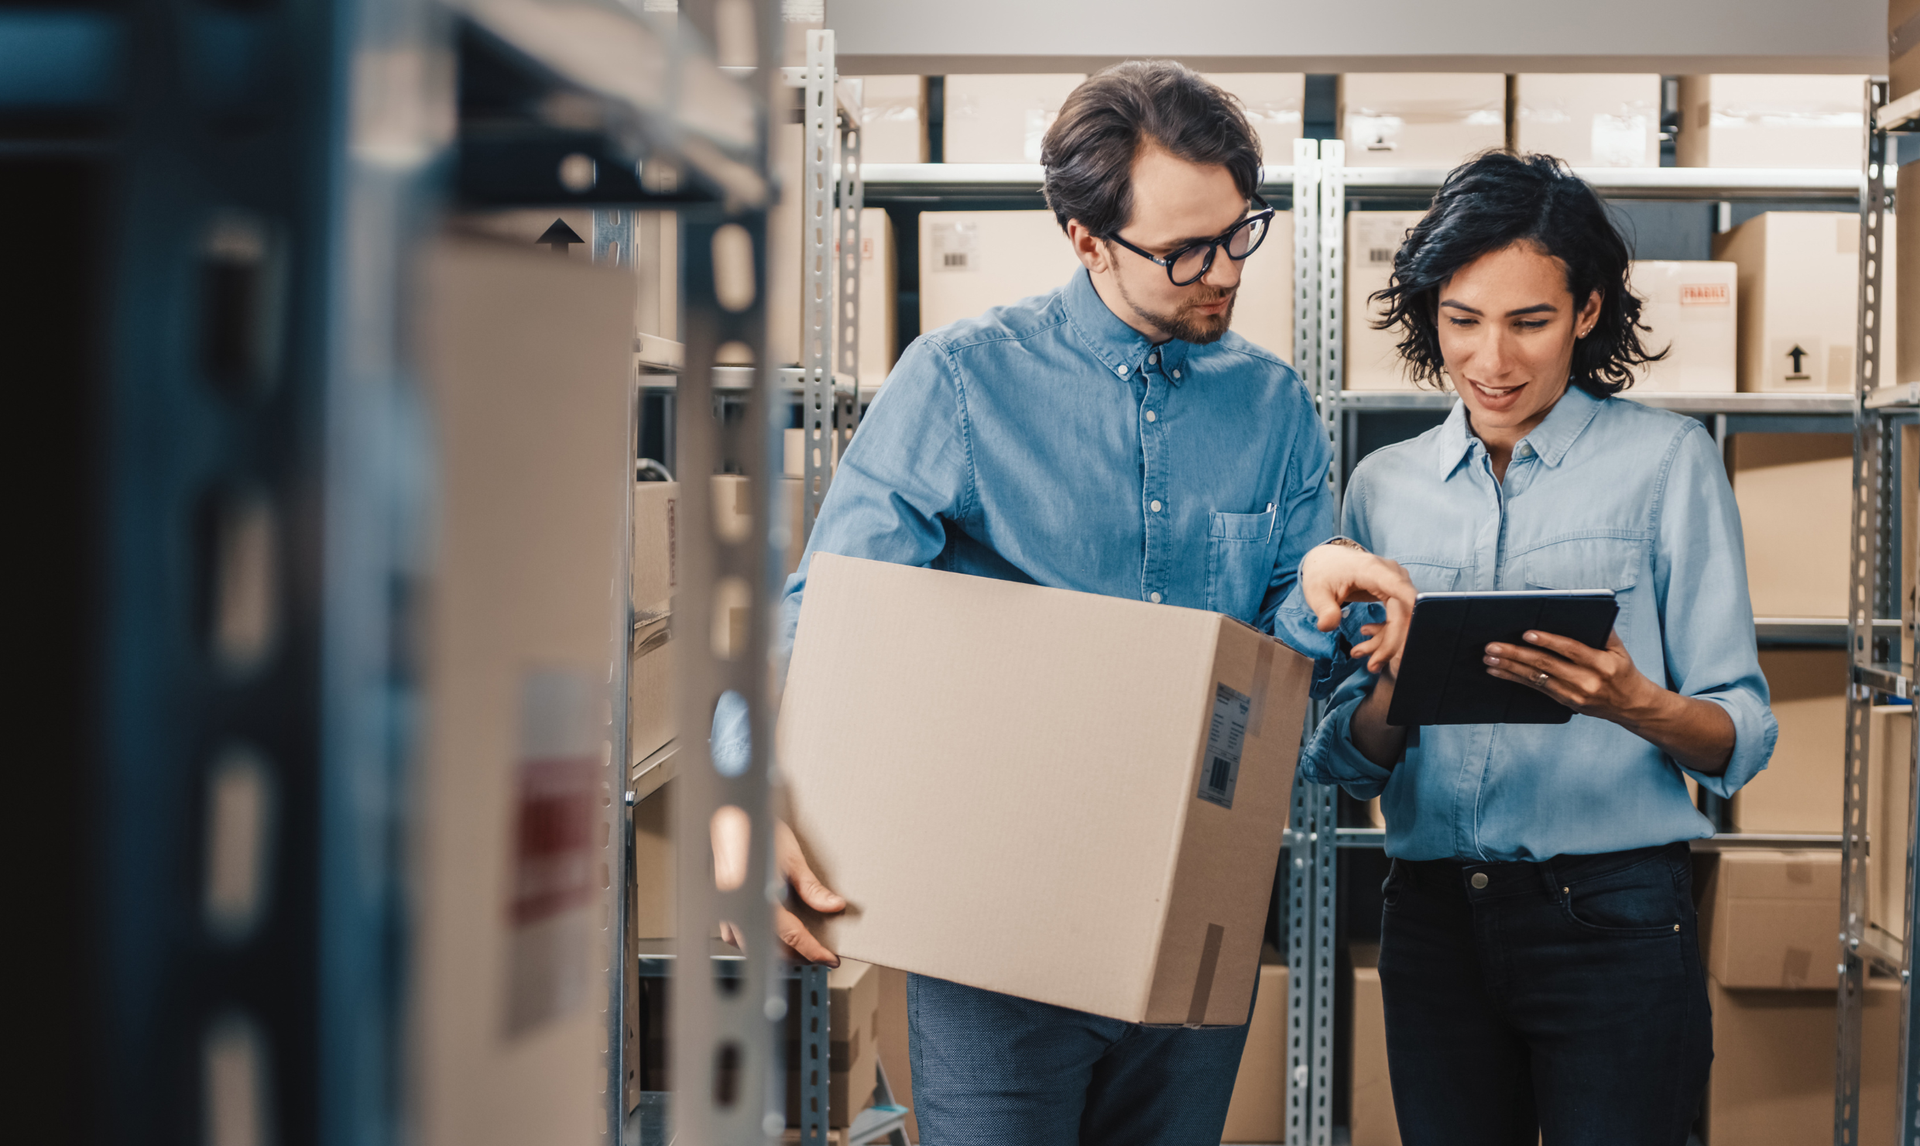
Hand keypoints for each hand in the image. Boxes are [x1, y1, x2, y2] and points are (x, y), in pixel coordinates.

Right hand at [712, 811, 844, 964]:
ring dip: (776, 949)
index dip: (813, 950)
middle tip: (818, 953)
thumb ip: (811, 887)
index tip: (827, 958)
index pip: (791, 936)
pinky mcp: (720, 905)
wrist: (728, 816)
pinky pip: (737, 934)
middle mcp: (739, 908)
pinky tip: (768, 932)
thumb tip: (832, 905)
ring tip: (798, 945)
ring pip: (752, 944)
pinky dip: (756, 938)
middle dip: (797, 955)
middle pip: (771, 947)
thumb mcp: (790, 857)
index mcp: (758, 897)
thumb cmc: (754, 831)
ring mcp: (726, 909)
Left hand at [1299, 543, 1416, 672]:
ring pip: (1404, 618)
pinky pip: (1399, 617)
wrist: (1327, 561)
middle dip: (1391, 643)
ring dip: (1386, 642)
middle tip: (1372, 666)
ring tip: (1359, 654)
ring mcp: (1396, 583)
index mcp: (1372, 569)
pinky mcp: (1395, 592)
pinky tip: (1366, 637)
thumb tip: (1327, 626)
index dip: (1412, 608)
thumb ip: (1324, 610)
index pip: (1399, 588)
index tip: (1417, 631)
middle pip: (1404, 613)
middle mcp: (1391, 574)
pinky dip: (1386, 633)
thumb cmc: (1323, 573)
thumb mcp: (1316, 592)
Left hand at [1482, 628, 1659, 723]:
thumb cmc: (1623, 670)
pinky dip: (1514, 678)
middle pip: (1546, 665)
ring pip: (1536, 679)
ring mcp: (1575, 695)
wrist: (1631, 705)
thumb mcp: (1619, 649)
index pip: (1571, 650)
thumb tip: (1582, 610)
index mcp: (1602, 664)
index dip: (1548, 641)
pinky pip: (1536, 688)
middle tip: (1493, 646)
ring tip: (1489, 657)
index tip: (1526, 634)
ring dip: (1509, 667)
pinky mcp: (1565, 702)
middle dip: (1516, 654)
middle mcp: (1587, 681)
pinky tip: (1498, 671)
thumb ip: (1603, 630)